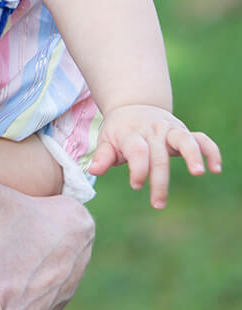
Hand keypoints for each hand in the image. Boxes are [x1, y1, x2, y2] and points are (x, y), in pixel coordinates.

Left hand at [88, 104, 221, 208]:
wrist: (133, 106)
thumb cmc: (118, 130)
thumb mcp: (106, 139)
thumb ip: (102, 156)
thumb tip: (94, 171)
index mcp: (132, 134)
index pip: (137, 152)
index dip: (138, 170)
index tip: (136, 186)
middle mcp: (152, 131)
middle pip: (159, 156)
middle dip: (159, 181)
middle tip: (157, 203)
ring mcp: (170, 130)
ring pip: (184, 140)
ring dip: (192, 156)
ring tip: (198, 173)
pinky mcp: (184, 131)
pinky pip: (201, 139)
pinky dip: (210, 151)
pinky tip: (215, 168)